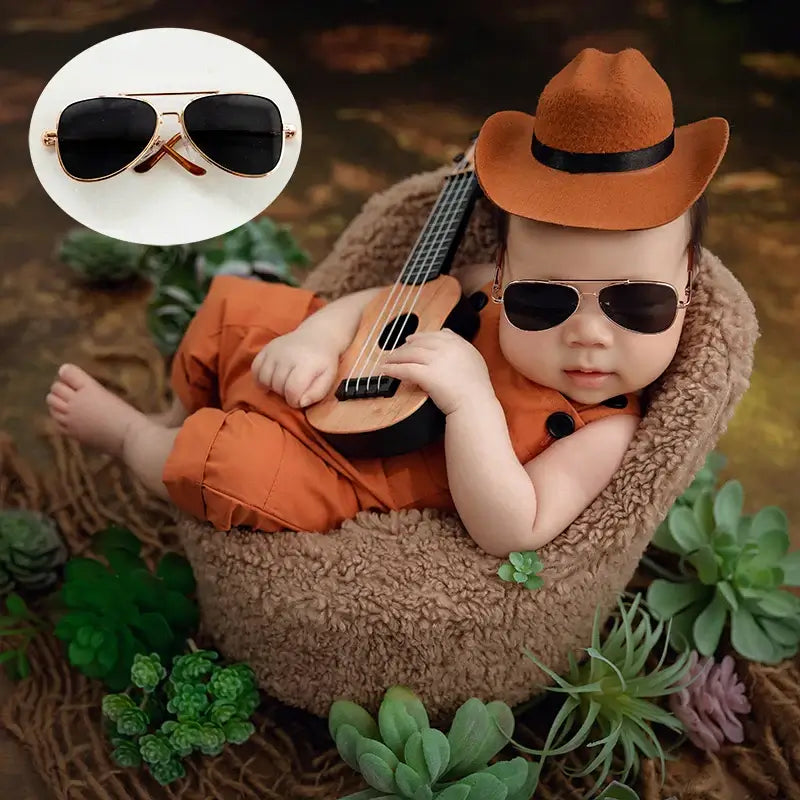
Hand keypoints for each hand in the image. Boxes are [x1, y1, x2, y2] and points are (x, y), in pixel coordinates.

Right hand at [251, 329, 338, 408]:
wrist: (317, 335)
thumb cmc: (323, 361)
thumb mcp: (328, 378)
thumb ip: (317, 393)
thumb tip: (301, 403)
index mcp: (306, 364)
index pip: (292, 390)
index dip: (294, 401)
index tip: (298, 400)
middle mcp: (288, 355)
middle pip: (278, 385)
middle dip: (284, 394)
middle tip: (292, 391)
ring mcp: (275, 350)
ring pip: (264, 378)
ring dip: (272, 387)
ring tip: (282, 385)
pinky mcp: (267, 348)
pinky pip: (255, 368)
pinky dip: (259, 378)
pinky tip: (269, 380)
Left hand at [379, 329, 494, 415]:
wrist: (475, 404)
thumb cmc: (476, 390)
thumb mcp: (475, 360)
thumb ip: (461, 347)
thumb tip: (447, 334)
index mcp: (459, 344)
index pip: (436, 334)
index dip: (420, 337)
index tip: (412, 339)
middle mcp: (447, 348)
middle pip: (420, 342)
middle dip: (405, 346)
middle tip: (396, 350)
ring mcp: (437, 360)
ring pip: (410, 353)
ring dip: (395, 356)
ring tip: (387, 360)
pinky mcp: (427, 374)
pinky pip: (405, 369)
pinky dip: (393, 369)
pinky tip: (386, 371)